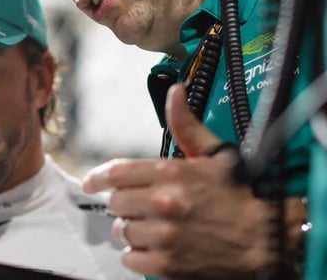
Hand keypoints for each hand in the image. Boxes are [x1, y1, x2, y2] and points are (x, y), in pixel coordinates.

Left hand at [83, 84, 274, 278]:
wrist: (265, 239)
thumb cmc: (238, 195)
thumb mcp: (213, 154)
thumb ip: (185, 125)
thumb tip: (175, 93)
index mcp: (170, 174)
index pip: (117, 173)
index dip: (97, 177)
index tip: (90, 183)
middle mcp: (163, 203)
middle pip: (116, 203)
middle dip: (122, 203)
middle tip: (137, 205)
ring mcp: (164, 236)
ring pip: (122, 230)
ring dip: (131, 228)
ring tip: (150, 226)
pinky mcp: (167, 265)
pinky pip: (131, 259)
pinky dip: (137, 254)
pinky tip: (153, 246)